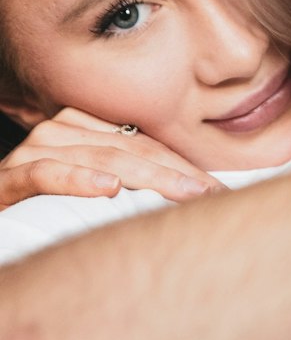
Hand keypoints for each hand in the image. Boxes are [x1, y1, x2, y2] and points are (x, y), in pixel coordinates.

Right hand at [0, 108, 222, 208]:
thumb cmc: (37, 210)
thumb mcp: (87, 193)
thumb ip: (127, 186)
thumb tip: (189, 199)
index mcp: (82, 129)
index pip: (144, 144)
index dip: (184, 166)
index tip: (219, 191)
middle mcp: (59, 133)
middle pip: (131, 149)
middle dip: (177, 174)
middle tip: (213, 196)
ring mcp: (32, 153)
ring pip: (99, 157)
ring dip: (146, 176)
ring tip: (183, 192)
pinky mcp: (7, 180)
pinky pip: (45, 173)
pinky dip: (77, 179)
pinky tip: (108, 188)